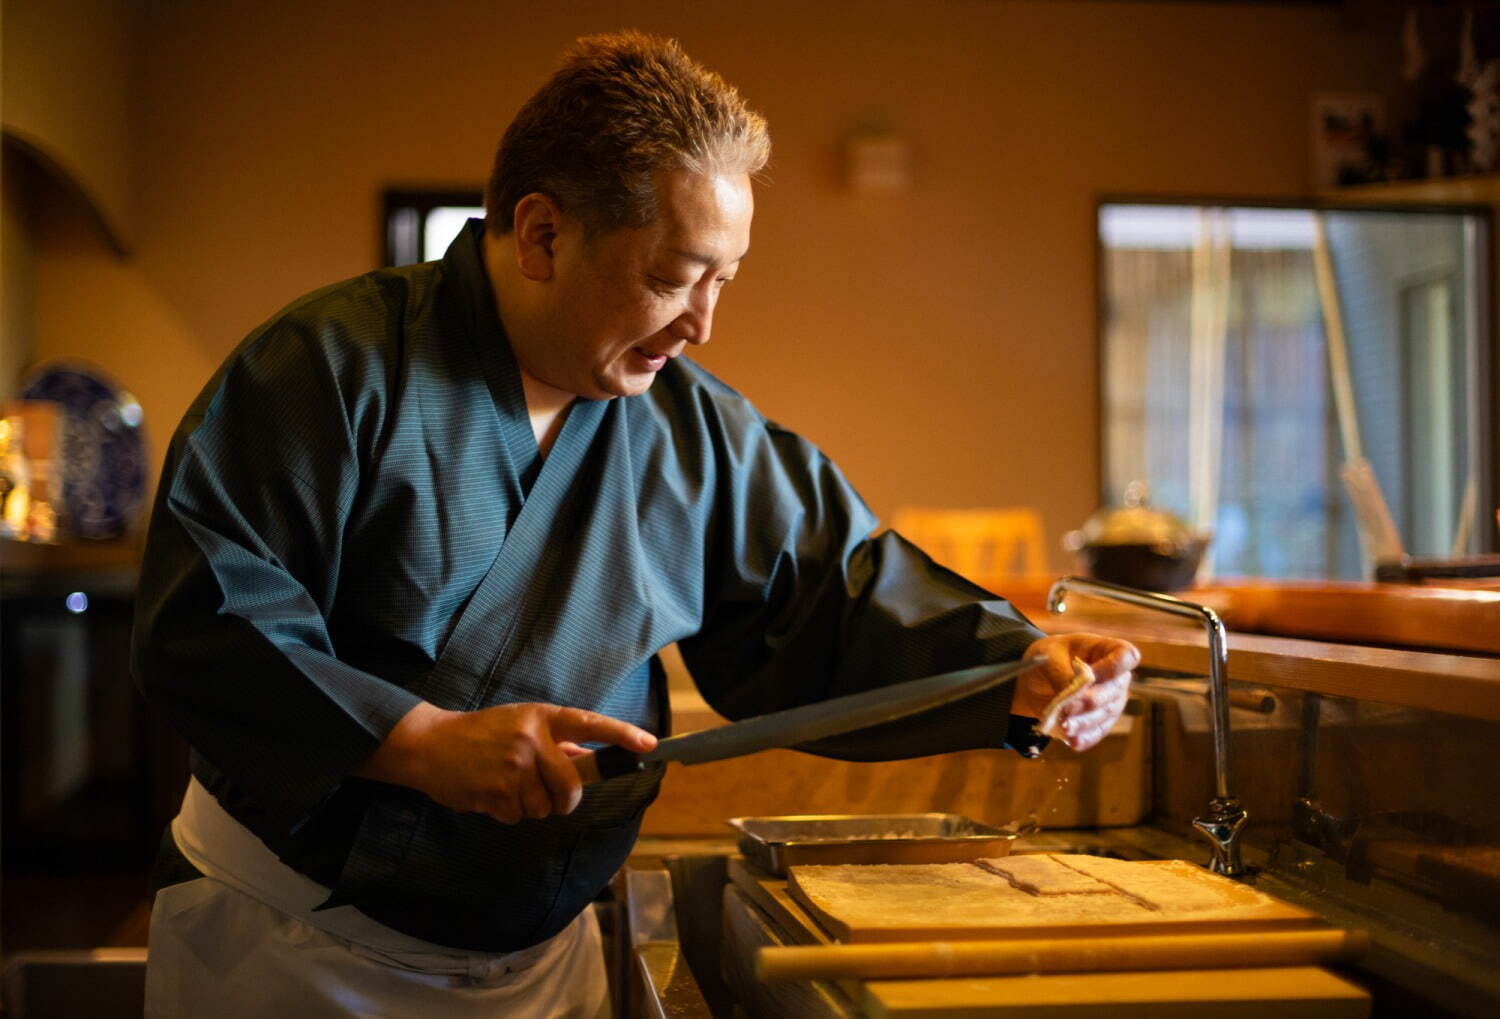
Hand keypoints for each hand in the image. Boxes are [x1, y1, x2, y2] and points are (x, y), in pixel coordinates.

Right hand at [354, 701, 656, 823]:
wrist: (431, 744)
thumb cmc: (482, 733)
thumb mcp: (521, 724)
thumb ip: (555, 741)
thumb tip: (588, 760)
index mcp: (541, 717)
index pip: (590, 724)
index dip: (621, 735)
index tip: (650, 745)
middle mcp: (531, 740)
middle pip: (571, 787)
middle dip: (565, 800)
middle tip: (550, 795)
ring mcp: (513, 767)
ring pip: (544, 807)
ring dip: (530, 806)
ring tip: (507, 785)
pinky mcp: (495, 791)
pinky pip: (519, 817)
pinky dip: (508, 812)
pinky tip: (491, 793)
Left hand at [1012, 633, 1138, 750]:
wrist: (1036, 678)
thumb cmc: (1049, 658)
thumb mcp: (1049, 657)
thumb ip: (1061, 673)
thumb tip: (1070, 692)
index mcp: (1107, 652)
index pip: (1127, 656)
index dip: (1114, 667)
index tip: (1091, 673)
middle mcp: (1115, 678)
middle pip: (1114, 691)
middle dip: (1091, 701)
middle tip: (1068, 708)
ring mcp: (1110, 702)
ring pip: (1104, 715)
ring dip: (1085, 723)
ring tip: (1065, 726)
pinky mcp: (1100, 722)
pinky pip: (1097, 732)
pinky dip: (1085, 738)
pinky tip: (1072, 741)